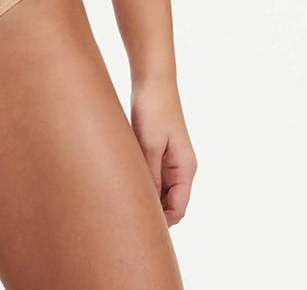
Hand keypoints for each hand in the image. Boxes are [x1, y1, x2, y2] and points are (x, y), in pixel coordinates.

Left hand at [129, 79, 196, 226]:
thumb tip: (146, 204)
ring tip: (121, 201)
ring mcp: (170, 159)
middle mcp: (181, 167)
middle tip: (126, 217)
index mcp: (185, 168)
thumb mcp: (149, 144)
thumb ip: (150, 175)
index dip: (162, 222)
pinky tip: (123, 182)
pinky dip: (142, 181)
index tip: (138, 227)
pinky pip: (152, 175)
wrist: (152, 79)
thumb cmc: (153, 109)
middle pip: (170, 203)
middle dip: (153, 212)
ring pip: (160, 190)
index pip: (178, 209)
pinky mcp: (158, 150)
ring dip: (145, 196)